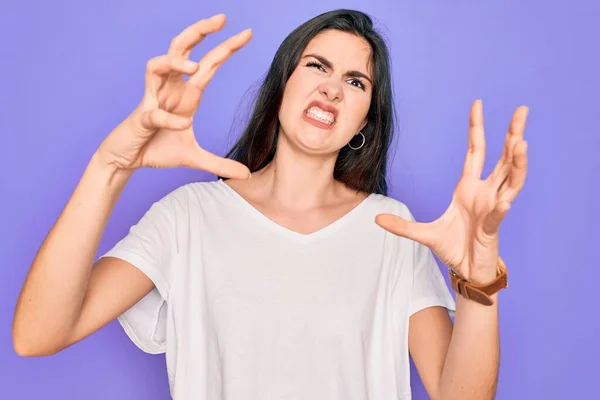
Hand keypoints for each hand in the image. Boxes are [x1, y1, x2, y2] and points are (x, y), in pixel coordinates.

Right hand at [96, 14, 251, 178]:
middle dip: (201, 31)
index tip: (246, 34)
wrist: (128, 160)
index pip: (209, 64)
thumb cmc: (158, 149)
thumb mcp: (195, 157)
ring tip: (196, 67)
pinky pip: (154, 113)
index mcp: (187, 94)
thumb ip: (220, 163)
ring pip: (158, 64)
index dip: (226, 47)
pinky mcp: (142, 117)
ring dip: (176, 61)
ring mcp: (154, 99)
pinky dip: (168, 119)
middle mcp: (171, 89)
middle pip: (182, 47)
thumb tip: (247, 175)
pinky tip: (182, 125)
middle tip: (222, 19)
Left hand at [375, 99, 528, 283]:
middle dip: (513, 134)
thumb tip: (376, 219)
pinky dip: (502, 205)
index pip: (476, 151)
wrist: (467, 270)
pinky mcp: (493, 227)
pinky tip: (505, 198)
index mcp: (468, 188)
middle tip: (522, 110)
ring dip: (517, 162)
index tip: (477, 105)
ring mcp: (492, 208)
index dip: (477, 128)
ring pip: (511, 180)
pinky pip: (499, 213)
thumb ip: (401, 226)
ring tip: (521, 142)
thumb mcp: (423, 234)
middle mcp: (485, 192)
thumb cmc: (453, 248)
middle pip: (503, 158)